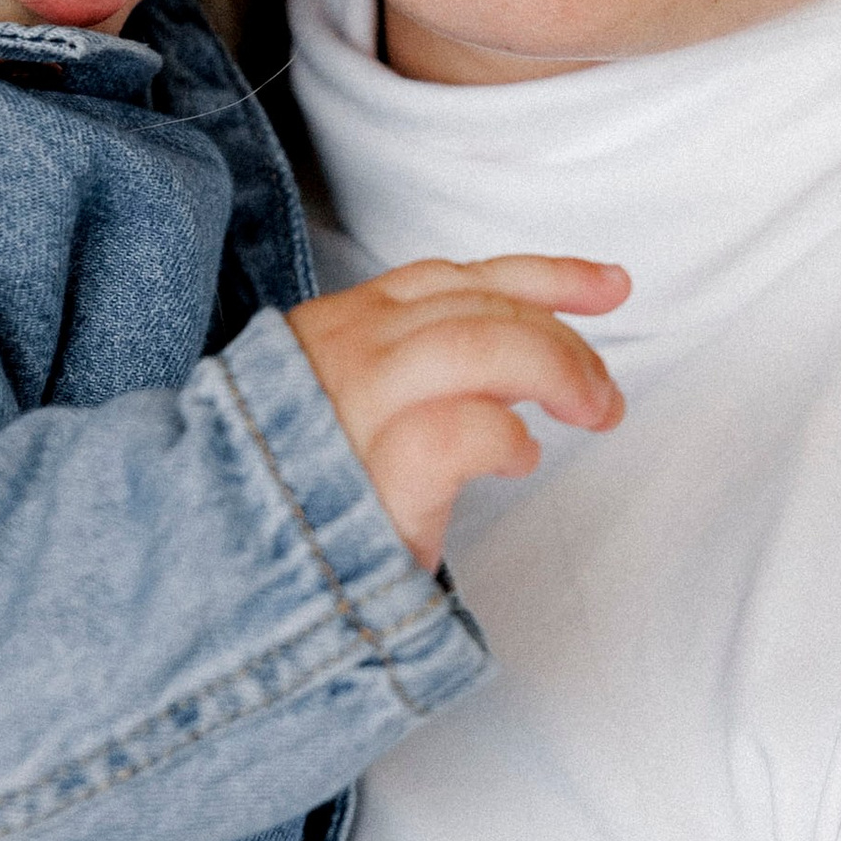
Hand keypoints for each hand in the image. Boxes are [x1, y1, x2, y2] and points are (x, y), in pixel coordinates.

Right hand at [289, 253, 629, 565]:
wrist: (230, 564)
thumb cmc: (303, 489)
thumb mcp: (352, 399)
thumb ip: (422, 361)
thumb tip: (525, 345)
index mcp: (343, 324)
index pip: (457, 277)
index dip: (544, 275)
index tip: (610, 286)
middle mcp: (348, 349)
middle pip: (484, 309)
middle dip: (564, 339)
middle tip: (603, 393)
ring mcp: (358, 404)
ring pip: (483, 347)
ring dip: (558, 373)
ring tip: (592, 413)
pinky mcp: (377, 469)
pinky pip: (468, 429)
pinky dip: (511, 438)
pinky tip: (521, 459)